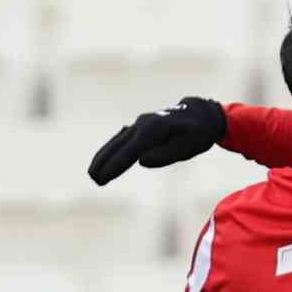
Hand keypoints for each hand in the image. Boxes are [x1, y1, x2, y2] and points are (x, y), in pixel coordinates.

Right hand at [87, 96, 225, 185]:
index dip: (116, 165)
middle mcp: (143, 125)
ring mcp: (140, 124)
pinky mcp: (140, 127)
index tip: (103, 177)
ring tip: (92, 173)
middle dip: (104, 161)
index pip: (131, 151)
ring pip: (117, 141)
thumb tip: (142, 161)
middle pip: (119, 145)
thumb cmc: (197, 134)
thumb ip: (166, 154)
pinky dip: (111, 149)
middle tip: (93, 178)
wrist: (200, 114)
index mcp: (154, 130)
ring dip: (104, 156)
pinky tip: (102, 160)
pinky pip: (121, 139)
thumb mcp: (188, 146)